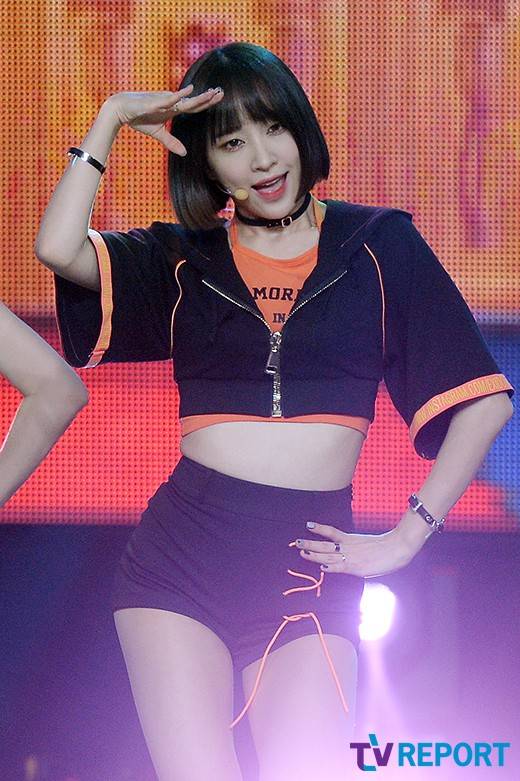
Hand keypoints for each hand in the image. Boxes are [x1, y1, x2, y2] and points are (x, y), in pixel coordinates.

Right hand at [105, 85, 223, 154]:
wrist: (121, 109)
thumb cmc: (139, 118)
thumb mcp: (158, 133)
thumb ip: (172, 142)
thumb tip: (184, 153)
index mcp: (173, 109)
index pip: (194, 106)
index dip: (206, 103)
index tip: (219, 97)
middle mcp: (171, 103)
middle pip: (193, 101)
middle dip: (208, 97)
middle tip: (222, 92)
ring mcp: (163, 101)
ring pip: (184, 99)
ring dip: (198, 97)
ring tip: (211, 92)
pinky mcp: (154, 102)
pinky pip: (168, 99)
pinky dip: (178, 96)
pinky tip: (189, 90)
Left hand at [295, 523, 418, 577]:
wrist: (398, 547)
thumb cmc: (387, 546)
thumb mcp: (368, 545)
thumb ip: (357, 548)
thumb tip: (352, 553)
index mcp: (351, 539)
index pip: (331, 531)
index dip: (319, 528)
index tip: (308, 524)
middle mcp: (348, 546)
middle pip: (325, 544)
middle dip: (310, 544)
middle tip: (296, 542)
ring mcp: (351, 557)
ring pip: (328, 555)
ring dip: (314, 555)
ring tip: (302, 552)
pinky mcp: (357, 567)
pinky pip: (340, 568)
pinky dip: (330, 568)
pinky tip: (321, 568)